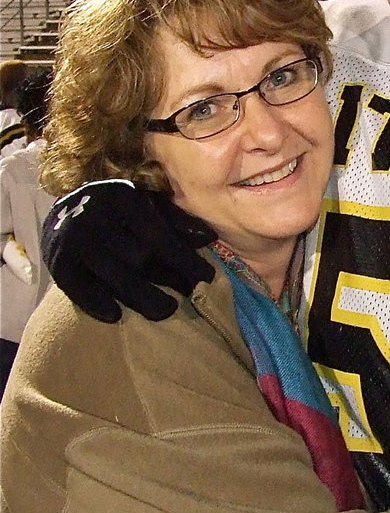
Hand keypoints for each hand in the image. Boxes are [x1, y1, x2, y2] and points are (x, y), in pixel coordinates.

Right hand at [41, 180, 216, 322]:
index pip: (158, 234)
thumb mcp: (148, 206)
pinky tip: (115, 315)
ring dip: (142, 297)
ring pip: (113, 275)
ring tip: (166, 310)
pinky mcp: (57, 261)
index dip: (184, 258)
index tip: (207, 278)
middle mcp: (94, 214)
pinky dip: (96, 302)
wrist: (67, 212)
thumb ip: (177, 221)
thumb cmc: (120, 212)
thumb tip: (208, 237)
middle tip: (191, 295)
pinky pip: (78, 287)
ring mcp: (73, 238)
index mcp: (121, 197)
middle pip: (137, 256)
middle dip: (168, 278)